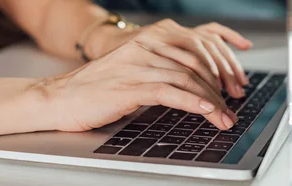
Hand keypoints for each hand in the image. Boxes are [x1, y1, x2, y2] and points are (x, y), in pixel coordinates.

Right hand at [35, 28, 238, 131]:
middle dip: (220, 86)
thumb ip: (158, 71)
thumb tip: (191, 87)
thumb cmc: (93, 90)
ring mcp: (136, 66)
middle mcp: (143, 48)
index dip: (218, 67)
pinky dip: (192, 103)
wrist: (59, 98)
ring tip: (224, 117)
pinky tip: (206, 112)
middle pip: (195, 64)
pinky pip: (169, 92)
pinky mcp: (129, 87)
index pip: (193, 49)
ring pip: (186, 79)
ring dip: (211, 101)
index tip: (231, 85)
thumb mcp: (130, 71)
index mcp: (146, 40)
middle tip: (233, 105)